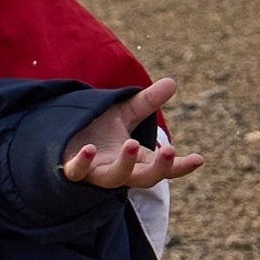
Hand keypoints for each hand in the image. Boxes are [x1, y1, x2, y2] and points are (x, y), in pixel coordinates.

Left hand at [61, 75, 205, 195]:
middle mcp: (119, 169)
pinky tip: (89, 150)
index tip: (199, 159)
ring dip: (125, 164)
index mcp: (136, 159)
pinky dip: (83, 163)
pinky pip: (77, 172)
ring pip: (114, 178)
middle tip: (170, 152)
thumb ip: (147, 101)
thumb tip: (172, 82)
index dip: (181, 166)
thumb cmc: (95, 131)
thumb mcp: (124, 113)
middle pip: (144, 178)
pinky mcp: (72, 169)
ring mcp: (96, 172)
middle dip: (158, 168)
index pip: (163, 167)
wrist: (59, 141)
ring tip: (132, 144)